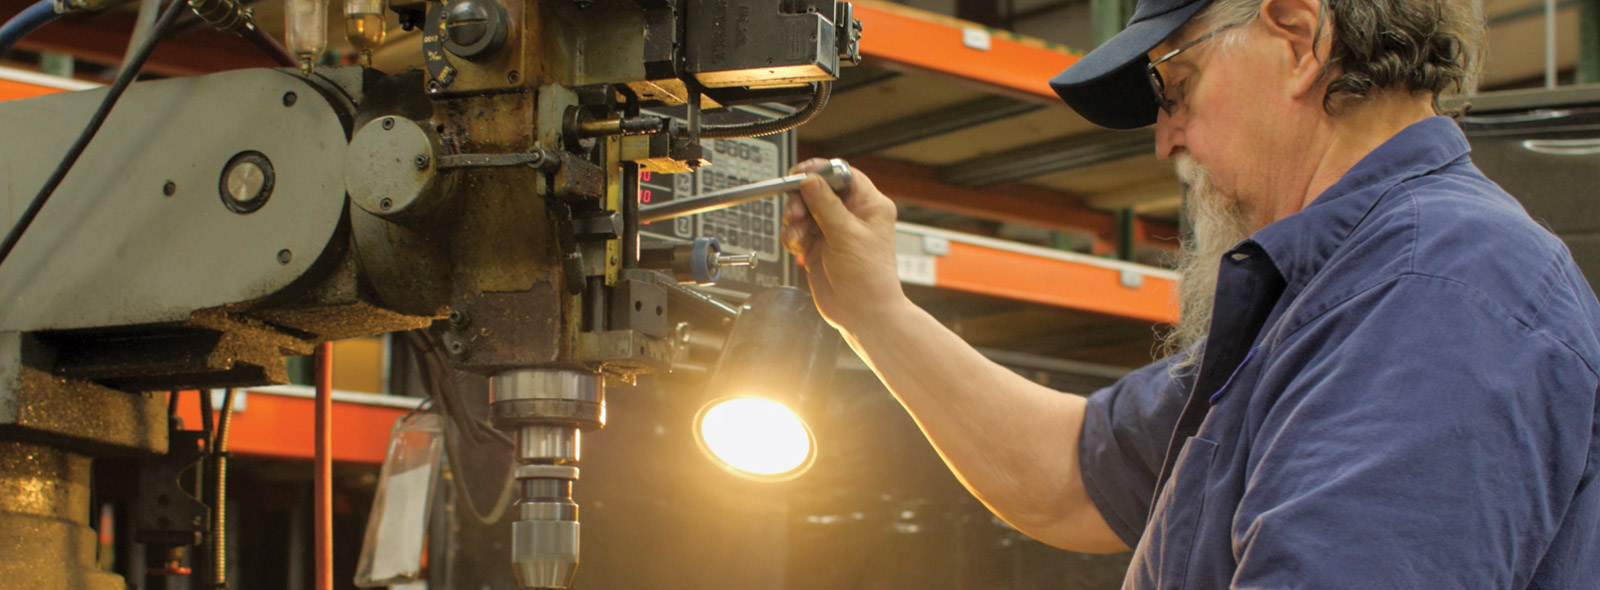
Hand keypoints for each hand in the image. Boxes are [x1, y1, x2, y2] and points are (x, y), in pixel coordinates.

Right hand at [781, 158, 905, 333]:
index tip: (800, 174)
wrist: (862, 314)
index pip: (843, 175)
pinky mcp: (819, 246)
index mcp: (869, 205)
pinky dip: (794, 237)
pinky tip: (798, 247)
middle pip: (819, 190)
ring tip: (797, 235)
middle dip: (802, 199)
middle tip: (794, 212)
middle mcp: (852, 215)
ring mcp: (834, 231)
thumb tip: (810, 180)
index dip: (820, 172)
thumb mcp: (846, 234)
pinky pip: (799, 231)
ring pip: (806, 210)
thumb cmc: (869, 278)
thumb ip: (825, 205)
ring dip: (795, 221)